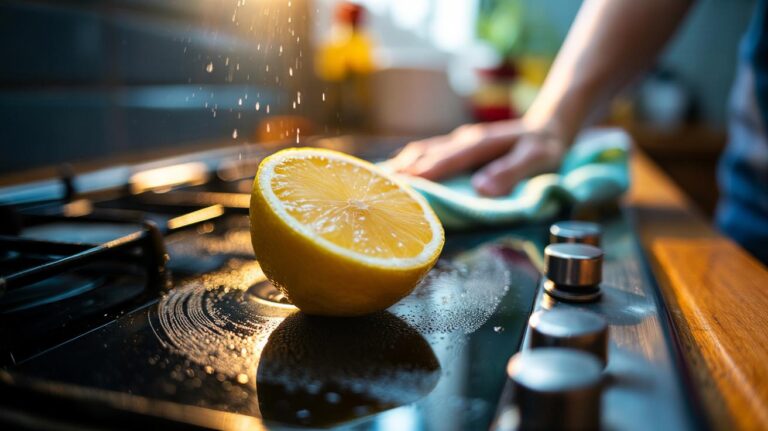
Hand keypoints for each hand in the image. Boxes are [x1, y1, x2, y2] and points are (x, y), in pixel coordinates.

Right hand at [386, 120, 566, 195]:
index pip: (446, 160)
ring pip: (421, 151)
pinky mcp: (456, 146)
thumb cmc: (544, 147)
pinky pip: (427, 153)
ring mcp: (458, 141)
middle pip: (425, 154)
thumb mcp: (538, 159)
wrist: (548, 126)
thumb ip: (511, 173)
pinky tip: (395, 174)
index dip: (423, 173)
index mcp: (480, 143)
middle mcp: (463, 139)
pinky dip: (408, 163)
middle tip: (373, 188)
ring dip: (400, 167)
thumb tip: (480, 189)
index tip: (400, 186)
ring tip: (375, 183)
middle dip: (400, 171)